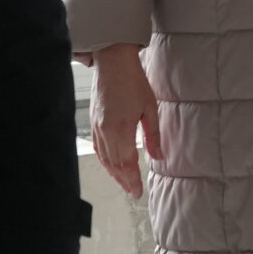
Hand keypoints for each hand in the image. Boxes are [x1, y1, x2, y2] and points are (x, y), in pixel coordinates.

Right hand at [88, 45, 162, 197]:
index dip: (132, 179)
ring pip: (104, 158)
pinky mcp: (93, 121)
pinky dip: (105, 160)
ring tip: (124, 183)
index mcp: (120, 128)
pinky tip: (111, 166)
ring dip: (114, 173)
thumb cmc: (133, 81)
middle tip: (133, 192)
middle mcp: (105, 130)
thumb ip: (153, 135)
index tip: (138, 191)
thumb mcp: (150, 108)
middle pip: (114, 164)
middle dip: (124, 180)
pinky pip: (97, 148)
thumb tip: (159, 157)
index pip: (126, 162)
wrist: (113, 62)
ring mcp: (96, 126)